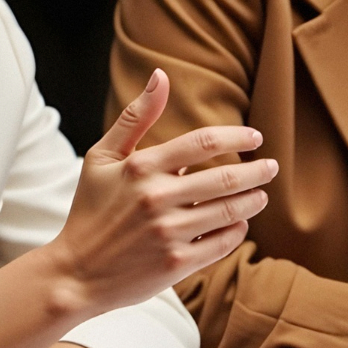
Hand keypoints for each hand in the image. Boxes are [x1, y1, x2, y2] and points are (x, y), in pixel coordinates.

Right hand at [47, 68, 276, 314]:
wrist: (76, 272)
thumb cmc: (89, 209)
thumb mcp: (102, 158)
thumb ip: (134, 117)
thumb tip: (161, 76)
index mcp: (140, 168)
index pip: (202, 143)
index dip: (235, 136)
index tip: (255, 136)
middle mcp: (156, 198)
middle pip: (225, 178)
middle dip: (257, 171)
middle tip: (271, 167)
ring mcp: (168, 233)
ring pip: (230, 212)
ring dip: (253, 201)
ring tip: (260, 195)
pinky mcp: (177, 264)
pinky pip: (222, 244)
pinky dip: (237, 232)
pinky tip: (239, 224)